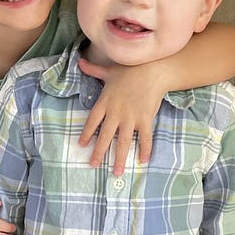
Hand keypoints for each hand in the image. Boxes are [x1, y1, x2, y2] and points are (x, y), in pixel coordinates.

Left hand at [76, 56, 167, 175]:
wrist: (154, 70)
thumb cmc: (131, 69)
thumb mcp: (109, 70)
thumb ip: (93, 69)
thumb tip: (80, 61)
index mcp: (105, 102)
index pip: (92, 121)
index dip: (86, 133)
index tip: (81, 145)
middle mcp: (116, 113)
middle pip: (104, 136)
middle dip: (98, 152)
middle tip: (93, 165)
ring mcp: (131, 118)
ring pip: (123, 142)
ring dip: (120, 158)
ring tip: (117, 172)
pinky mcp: (145, 119)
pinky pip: (144, 138)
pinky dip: (144, 149)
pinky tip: (143, 161)